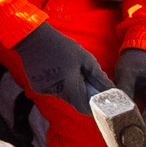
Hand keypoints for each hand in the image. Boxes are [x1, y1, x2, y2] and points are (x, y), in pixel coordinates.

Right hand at [4, 24, 126, 123]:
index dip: (92, 106)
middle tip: (83, 78)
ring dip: (68, 88)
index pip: (84, 108)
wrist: (33, 38)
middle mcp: (56, 93)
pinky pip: (52, 90)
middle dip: (81, 93)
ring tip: (67, 70)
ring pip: (63, 96)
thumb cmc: (62, 46)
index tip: (97, 100)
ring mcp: (44, 91)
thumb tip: (112, 90)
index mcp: (69, 86)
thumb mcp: (85, 58)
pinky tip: (55, 70)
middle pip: (73, 101)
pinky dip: (57, 84)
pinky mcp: (36, 87)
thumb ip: (99, 77)